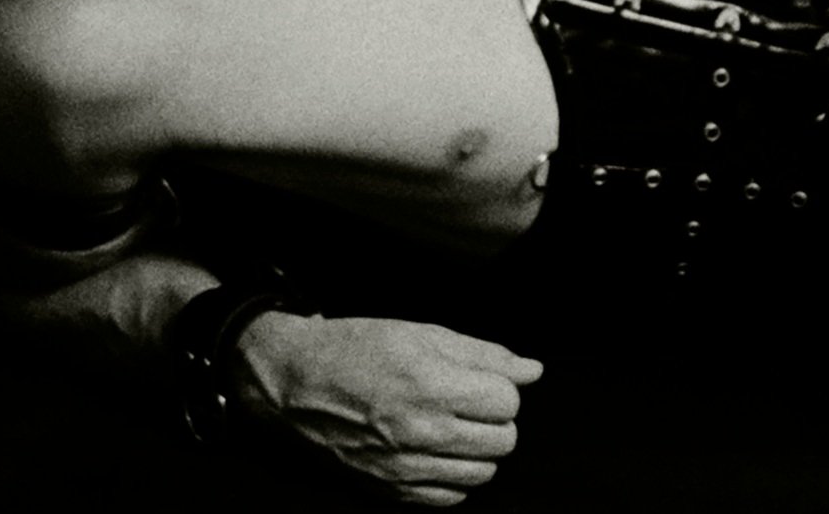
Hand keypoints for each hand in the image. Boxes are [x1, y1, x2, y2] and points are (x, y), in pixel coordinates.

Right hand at [232, 311, 543, 505]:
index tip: (486, 380)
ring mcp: (405, 466)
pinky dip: (455, 477)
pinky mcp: (391, 490)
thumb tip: (531, 370)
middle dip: (496, 418)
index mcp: (432, 383)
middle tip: (472, 401)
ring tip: (455, 424)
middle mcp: (421, 430)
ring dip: (479, 449)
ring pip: (481, 473)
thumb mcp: (423, 332)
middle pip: (502, 441)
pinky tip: (440, 452)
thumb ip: (483, 353)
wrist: (298, 383)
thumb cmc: (358, 348)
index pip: (507, 402)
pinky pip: (449, 499)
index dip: (502, 388)